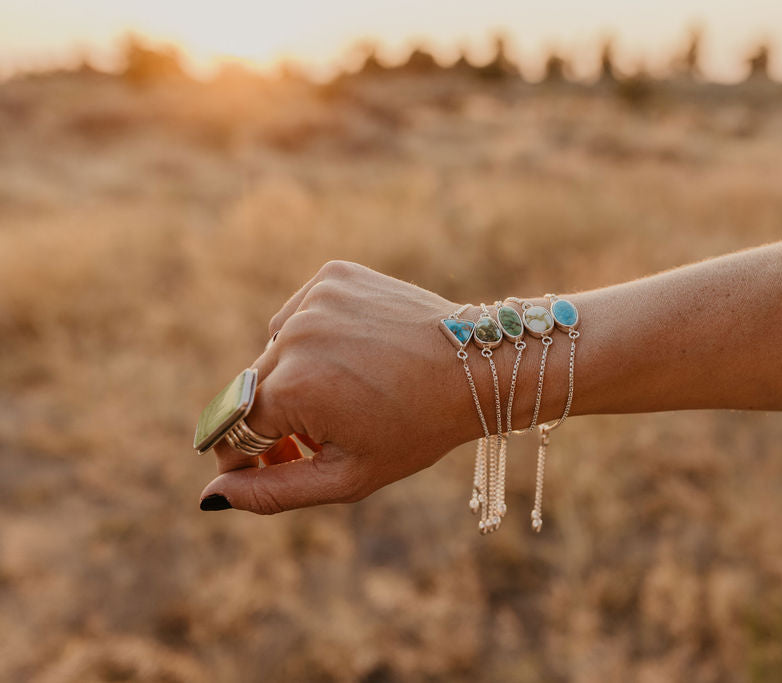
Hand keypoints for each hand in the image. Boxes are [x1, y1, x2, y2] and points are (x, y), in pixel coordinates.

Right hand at [199, 261, 475, 513]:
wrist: (478, 366)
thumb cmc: (417, 428)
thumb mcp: (347, 476)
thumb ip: (274, 491)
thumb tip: (213, 495)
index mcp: (293, 389)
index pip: (232, 430)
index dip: (249, 457)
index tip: (280, 464)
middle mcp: (295, 336)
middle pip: (251, 391)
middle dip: (273, 420)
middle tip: (321, 438)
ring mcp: (314, 300)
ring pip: (274, 351)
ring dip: (293, 376)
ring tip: (347, 393)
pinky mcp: (333, 276)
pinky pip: (299, 316)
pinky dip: (314, 339)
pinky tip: (355, 356)